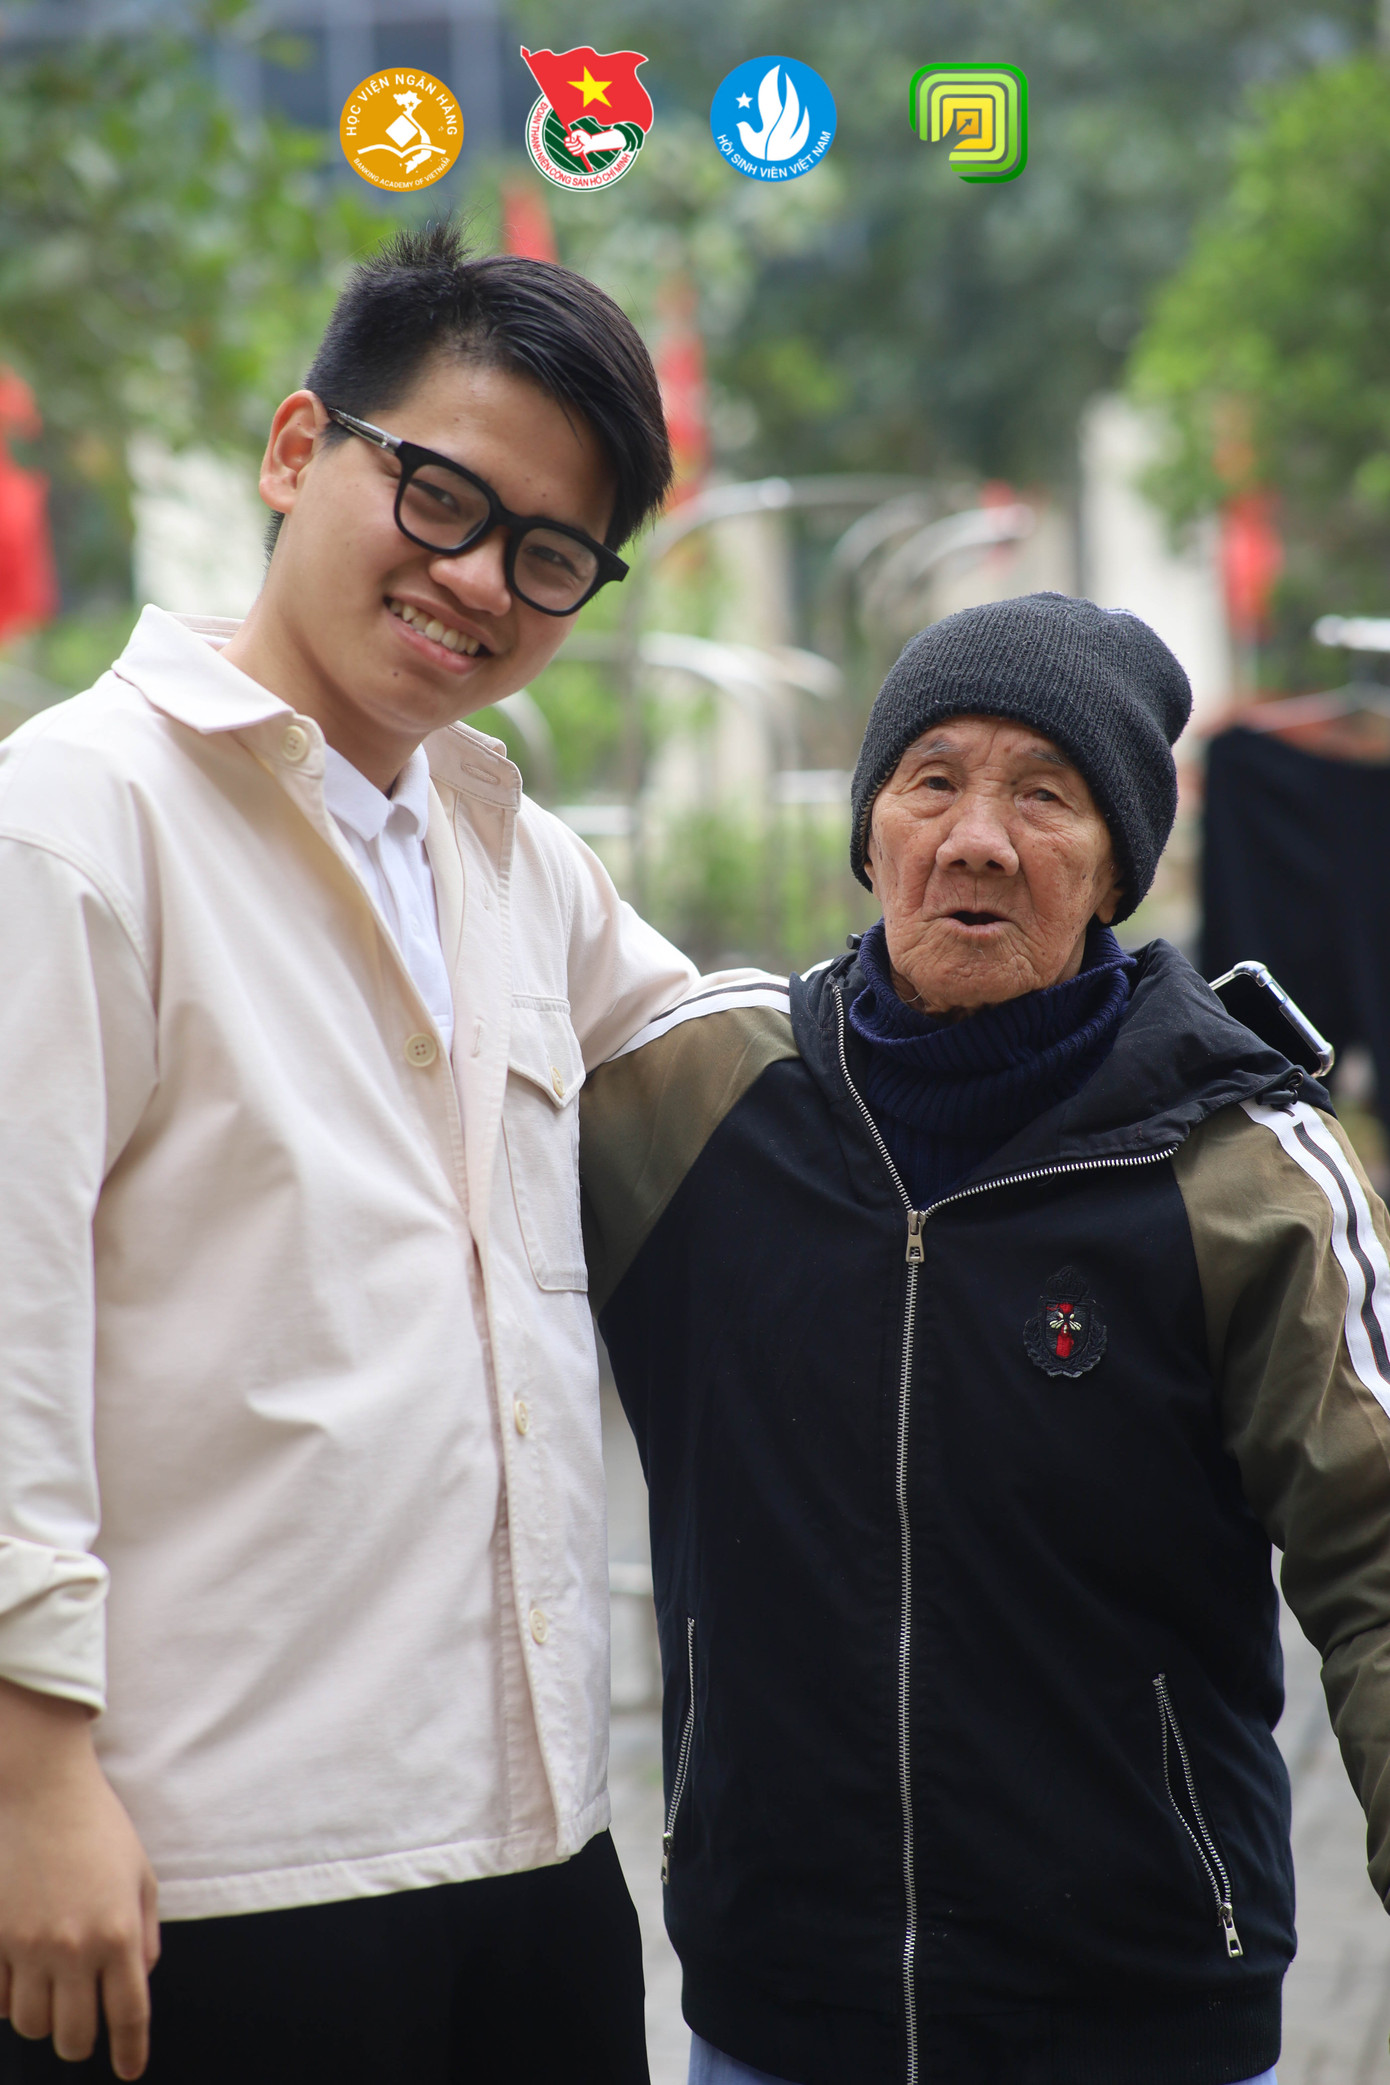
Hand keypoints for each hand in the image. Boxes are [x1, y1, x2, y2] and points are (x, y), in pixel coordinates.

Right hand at [0, 1680, 158, 2078]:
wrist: (46, 1794)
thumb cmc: (101, 1830)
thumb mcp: (141, 1877)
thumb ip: (145, 1934)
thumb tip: (139, 1979)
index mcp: (119, 1934)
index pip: (129, 2015)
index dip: (130, 2051)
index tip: (130, 2070)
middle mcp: (76, 1948)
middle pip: (75, 2035)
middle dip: (83, 2042)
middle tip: (86, 2028)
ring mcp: (30, 1946)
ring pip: (33, 2025)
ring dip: (46, 2022)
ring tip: (55, 1999)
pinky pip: (0, 2000)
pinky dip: (12, 2001)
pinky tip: (23, 1980)